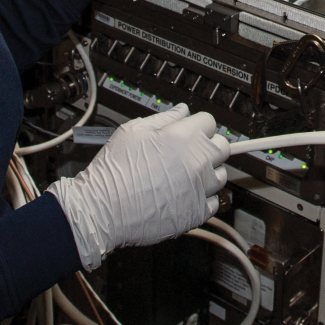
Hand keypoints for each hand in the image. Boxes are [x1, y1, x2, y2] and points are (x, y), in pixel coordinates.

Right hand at [48, 105, 229, 269]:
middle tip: (190, 153)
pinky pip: (213, 202)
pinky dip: (202, 199)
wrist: (102, 210)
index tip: (191, 132)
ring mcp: (199, 189)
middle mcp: (196, 162)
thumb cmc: (113, 172)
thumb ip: (163, 118)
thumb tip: (181, 111)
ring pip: (221, 175)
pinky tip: (184, 196)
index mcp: (181, 137)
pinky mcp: (197, 213)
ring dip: (208, 173)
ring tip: (184, 176)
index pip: (209, 122)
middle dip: (208, 146)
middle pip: (222, 147)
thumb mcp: (132, 131)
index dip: (198, 125)